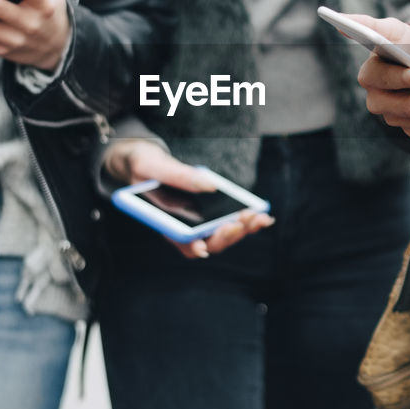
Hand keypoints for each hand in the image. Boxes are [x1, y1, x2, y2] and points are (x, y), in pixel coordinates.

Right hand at [104, 140, 274, 258]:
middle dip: (226, 235)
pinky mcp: (211, 214)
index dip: (191, 246)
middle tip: (239, 222)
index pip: (179, 241)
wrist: (148, 162)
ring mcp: (199, 223)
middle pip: (208, 242)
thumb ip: (179, 176)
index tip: (201, 246)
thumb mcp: (157, 167)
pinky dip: (247, 222)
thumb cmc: (146, 167)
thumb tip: (211, 185)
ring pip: (223, 236)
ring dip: (242, 229)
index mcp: (165, 221)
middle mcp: (184, 228)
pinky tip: (262, 215)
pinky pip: (231, 223)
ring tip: (259, 218)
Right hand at [352, 15, 409, 137]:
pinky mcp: (405, 127)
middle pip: (398, 105)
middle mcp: (374, 99)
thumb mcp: (393, 30)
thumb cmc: (407, 43)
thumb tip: (341, 21)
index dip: (402, 78)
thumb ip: (368, 25)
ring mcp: (389, 115)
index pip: (382, 79)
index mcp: (368, 75)